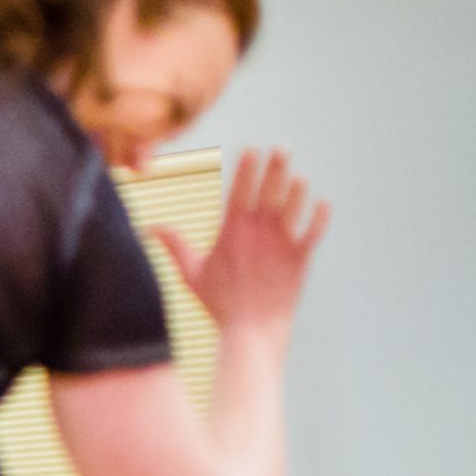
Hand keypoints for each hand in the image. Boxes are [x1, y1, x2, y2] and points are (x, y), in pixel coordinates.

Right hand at [154, 149, 326, 339]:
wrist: (250, 329)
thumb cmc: (219, 303)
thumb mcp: (191, 273)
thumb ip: (175, 246)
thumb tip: (151, 227)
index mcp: (232, 232)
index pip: (240, 191)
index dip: (247, 168)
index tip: (251, 149)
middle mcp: (258, 232)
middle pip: (269, 191)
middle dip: (275, 166)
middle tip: (282, 146)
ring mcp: (281, 244)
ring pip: (293, 207)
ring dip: (298, 189)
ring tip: (300, 173)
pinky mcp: (300, 258)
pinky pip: (313, 232)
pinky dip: (320, 218)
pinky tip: (323, 203)